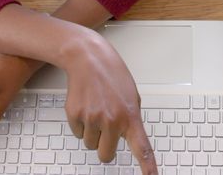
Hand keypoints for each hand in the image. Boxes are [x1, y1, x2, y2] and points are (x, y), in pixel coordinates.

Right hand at [64, 32, 156, 173]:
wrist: (88, 58)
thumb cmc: (111, 74)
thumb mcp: (131, 96)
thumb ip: (130, 119)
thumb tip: (124, 137)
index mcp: (130, 116)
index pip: (142, 148)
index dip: (148, 167)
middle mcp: (111, 120)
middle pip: (105, 155)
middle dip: (104, 145)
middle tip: (105, 128)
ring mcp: (92, 118)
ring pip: (90, 144)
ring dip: (92, 132)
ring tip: (96, 109)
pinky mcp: (75, 115)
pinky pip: (77, 133)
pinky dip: (81, 124)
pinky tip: (86, 106)